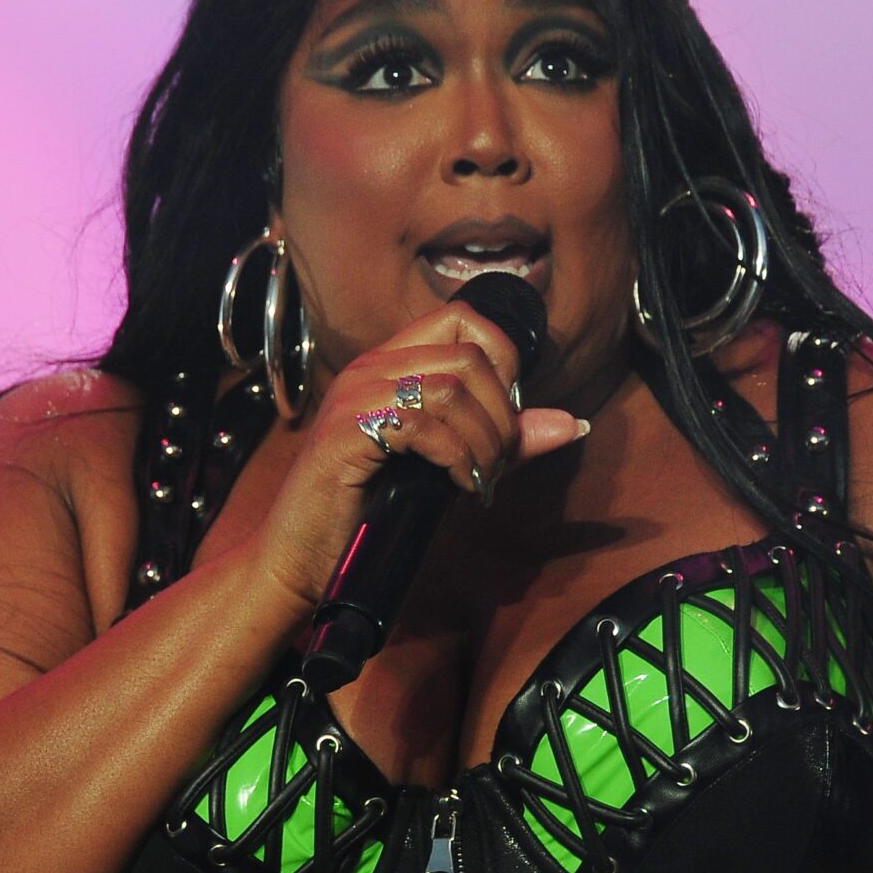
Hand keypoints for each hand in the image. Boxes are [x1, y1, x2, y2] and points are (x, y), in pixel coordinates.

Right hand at [251, 302, 588, 609]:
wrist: (301, 556)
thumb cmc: (370, 510)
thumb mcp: (446, 465)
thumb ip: (502, 439)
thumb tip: (571, 423)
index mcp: (390, 363)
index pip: (463, 316)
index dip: (504, 359)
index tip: (506, 416)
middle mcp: (370, 368)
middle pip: (469, 353)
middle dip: (503, 413)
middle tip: (497, 462)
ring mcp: (355, 397)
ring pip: (452, 387)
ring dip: (484, 441)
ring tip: (480, 480)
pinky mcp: (346, 434)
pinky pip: (423, 424)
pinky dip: (457, 457)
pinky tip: (459, 486)